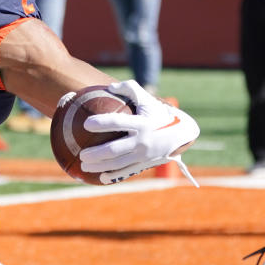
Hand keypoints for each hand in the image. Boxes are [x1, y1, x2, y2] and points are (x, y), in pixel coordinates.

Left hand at [78, 80, 199, 185]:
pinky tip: (100, 178)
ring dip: (99, 166)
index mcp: (142, 123)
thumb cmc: (159, 113)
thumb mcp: (148, 99)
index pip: (118, 122)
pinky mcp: (145, 164)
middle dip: (96, 153)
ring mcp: (144, 155)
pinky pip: (127, 172)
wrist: (182, 133)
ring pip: (118, 164)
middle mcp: (143, 141)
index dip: (102, 123)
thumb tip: (109, 87)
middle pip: (114, 149)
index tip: (87, 124)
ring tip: (84, 165)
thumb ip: (129, 89)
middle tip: (82, 154)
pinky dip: (113, 176)